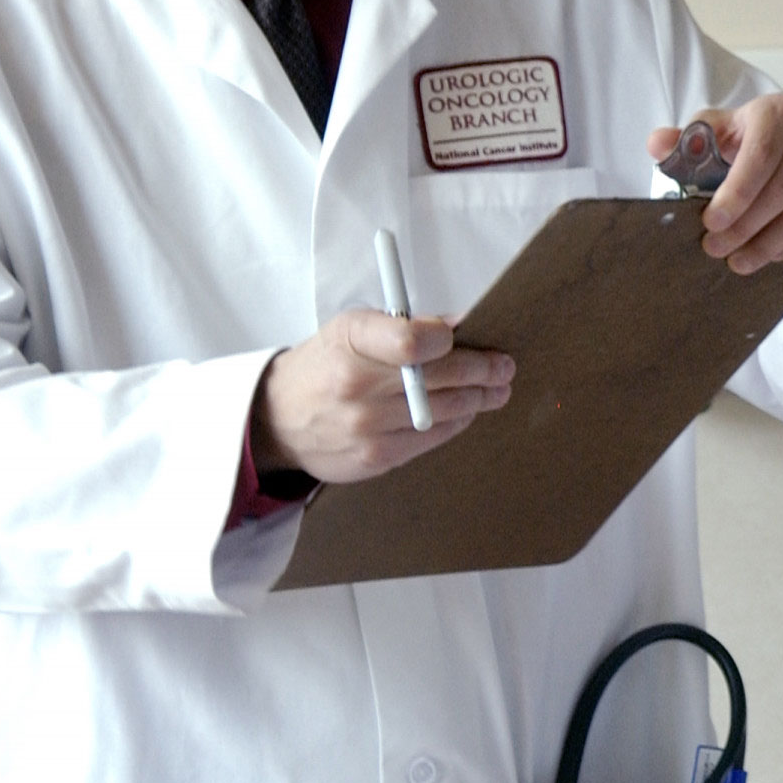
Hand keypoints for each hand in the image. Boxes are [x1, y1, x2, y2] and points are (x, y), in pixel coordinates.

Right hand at [256, 310, 514, 482]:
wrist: (278, 417)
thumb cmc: (327, 363)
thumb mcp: (352, 329)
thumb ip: (406, 326)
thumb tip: (463, 324)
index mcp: (350, 341)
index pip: (411, 341)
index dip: (447, 339)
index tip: (467, 336)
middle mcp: (355, 385)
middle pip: (439, 378)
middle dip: (483, 370)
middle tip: (505, 366)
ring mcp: (364, 426)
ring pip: (444, 410)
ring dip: (479, 398)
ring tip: (497, 389)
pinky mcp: (374, 457)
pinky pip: (432, 438)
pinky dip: (455, 422)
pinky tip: (466, 411)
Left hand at [650, 93, 782, 275]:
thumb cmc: (763, 139)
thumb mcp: (726, 131)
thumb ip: (692, 140)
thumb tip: (657, 144)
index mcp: (779, 110)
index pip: (760, 156)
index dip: (735, 195)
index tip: (710, 224)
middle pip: (781, 193)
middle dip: (744, 229)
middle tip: (716, 250)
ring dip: (767, 247)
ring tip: (740, 261)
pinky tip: (772, 252)